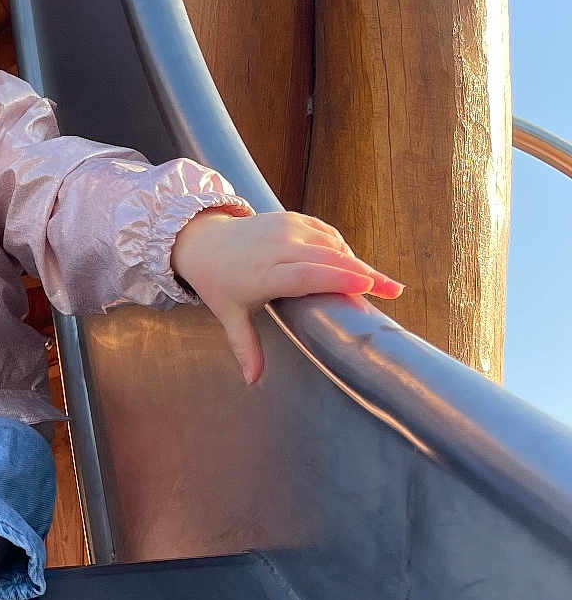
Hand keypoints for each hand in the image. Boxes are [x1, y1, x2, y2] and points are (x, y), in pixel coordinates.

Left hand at [170, 208, 403, 385]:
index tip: (366, 286)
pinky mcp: (292, 219)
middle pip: (327, 259)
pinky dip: (342, 248)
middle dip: (363, 272)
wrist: (205, 241)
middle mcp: (277, 248)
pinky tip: (353, 264)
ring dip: (356, 262)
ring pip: (331, 244)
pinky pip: (326, 233)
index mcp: (263, 274)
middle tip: (394, 290)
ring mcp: (286, 229)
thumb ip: (245, 347)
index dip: (337, 278)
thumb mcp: (230, 316)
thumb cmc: (220, 283)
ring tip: (380, 283)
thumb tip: (252, 381)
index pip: (305, 274)